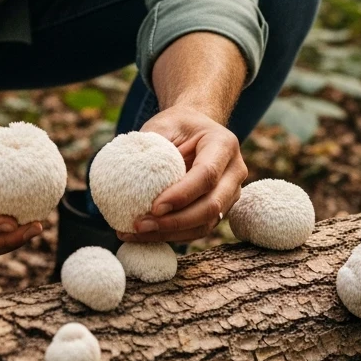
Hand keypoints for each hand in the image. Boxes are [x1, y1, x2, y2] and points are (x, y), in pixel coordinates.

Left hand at [115, 104, 247, 244]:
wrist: (195, 130)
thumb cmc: (177, 125)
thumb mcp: (164, 125)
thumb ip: (151, 145)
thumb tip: (126, 172)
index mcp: (224, 145)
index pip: (207, 175)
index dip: (182, 194)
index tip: (155, 207)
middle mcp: (234, 172)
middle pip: (212, 206)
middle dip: (176, 222)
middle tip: (142, 225)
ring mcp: (230, 194)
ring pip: (206, 224)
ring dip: (171, 234)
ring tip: (137, 234)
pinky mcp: (219, 210)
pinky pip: (198, 229)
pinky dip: (172, 235)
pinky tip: (145, 235)